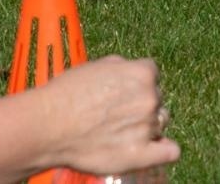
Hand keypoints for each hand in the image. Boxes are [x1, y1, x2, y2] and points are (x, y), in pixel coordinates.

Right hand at [33, 57, 179, 177]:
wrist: (48, 125)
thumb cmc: (66, 94)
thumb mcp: (97, 66)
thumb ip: (123, 68)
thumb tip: (133, 71)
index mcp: (141, 74)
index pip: (152, 74)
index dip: (137, 83)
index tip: (123, 91)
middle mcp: (149, 98)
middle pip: (157, 99)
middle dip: (142, 104)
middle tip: (117, 113)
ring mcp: (147, 127)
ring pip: (160, 123)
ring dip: (148, 126)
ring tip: (121, 131)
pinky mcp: (142, 154)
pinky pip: (170, 151)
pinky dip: (164, 150)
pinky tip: (152, 149)